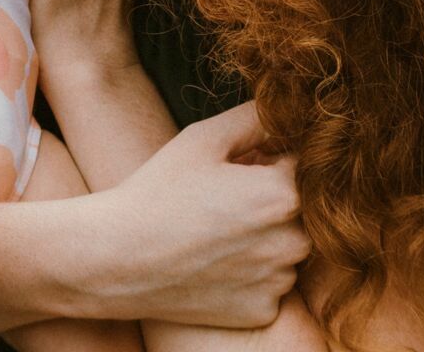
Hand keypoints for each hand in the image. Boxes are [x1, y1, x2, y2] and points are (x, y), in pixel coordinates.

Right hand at [99, 102, 309, 327]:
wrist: (120, 258)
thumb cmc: (160, 193)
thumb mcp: (203, 139)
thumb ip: (254, 118)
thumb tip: (284, 112)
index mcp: (283, 194)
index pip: (303, 164)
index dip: (272, 158)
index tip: (244, 163)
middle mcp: (292, 242)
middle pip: (300, 209)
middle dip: (273, 197)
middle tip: (227, 196)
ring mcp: (278, 281)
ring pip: (287, 247)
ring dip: (267, 236)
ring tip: (218, 228)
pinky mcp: (262, 311)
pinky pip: (270, 283)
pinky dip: (251, 271)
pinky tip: (215, 260)